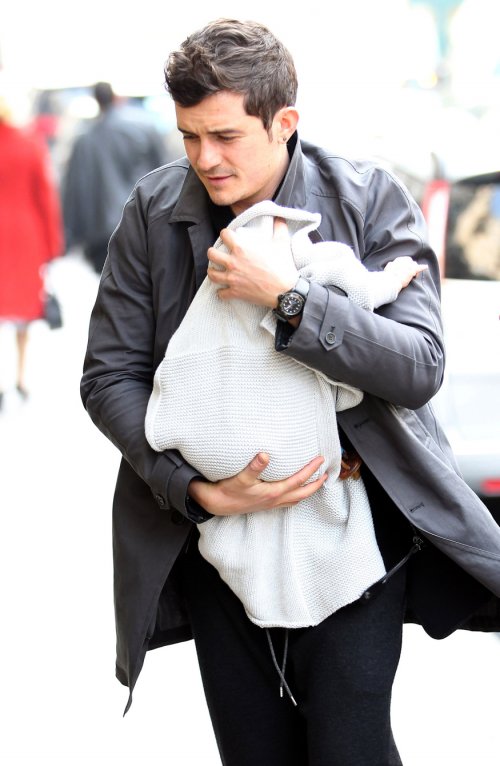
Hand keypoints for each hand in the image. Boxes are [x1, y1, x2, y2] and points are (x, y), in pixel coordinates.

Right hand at [188, 453, 326, 516]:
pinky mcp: (266, 505)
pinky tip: (295, 491)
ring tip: (315, 482)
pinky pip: (288, 502)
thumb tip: (265, 455)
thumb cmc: (229, 490)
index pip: (298, 480)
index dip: (311, 470)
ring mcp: (271, 504)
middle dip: (316, 484)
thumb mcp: (241, 477)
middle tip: (327, 473)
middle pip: (303, 493)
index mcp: (273, 492)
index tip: (320, 460)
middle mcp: (275, 500)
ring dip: (308, 491)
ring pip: (297, 499)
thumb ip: (254, 466)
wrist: (218, 504)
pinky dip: (297, 496)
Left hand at [207, 217, 298, 307]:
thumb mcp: (282, 242)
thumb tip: (280, 217)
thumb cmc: (282, 266)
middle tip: (218, 254)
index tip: (228, 237)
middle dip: (213, 253)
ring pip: (212, 274)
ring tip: (216, 271)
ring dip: (213, 272)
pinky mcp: (235, 292)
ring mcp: (232, 279)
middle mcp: (233, 263)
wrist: (284, 290)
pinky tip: (224, 290)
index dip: (225, 234)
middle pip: (211, 254)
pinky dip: (222, 292)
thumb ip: (279, 228)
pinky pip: (221, 293)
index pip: (224, 235)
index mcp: (241, 248)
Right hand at [384, 256, 427, 288]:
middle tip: (408, 274)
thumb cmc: (388, 276)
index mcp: (398, 260)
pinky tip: (425, 267)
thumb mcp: (388, 268)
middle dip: (410, 267)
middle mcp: (404, 260)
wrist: (391, 281)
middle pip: (410, 262)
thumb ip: (391, 265)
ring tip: (413, 276)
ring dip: (414, 269)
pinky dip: (422, 267)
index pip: (404, 260)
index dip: (405, 266)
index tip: (404, 271)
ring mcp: (409, 264)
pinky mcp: (413, 269)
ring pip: (414, 265)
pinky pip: (419, 267)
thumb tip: (391, 263)